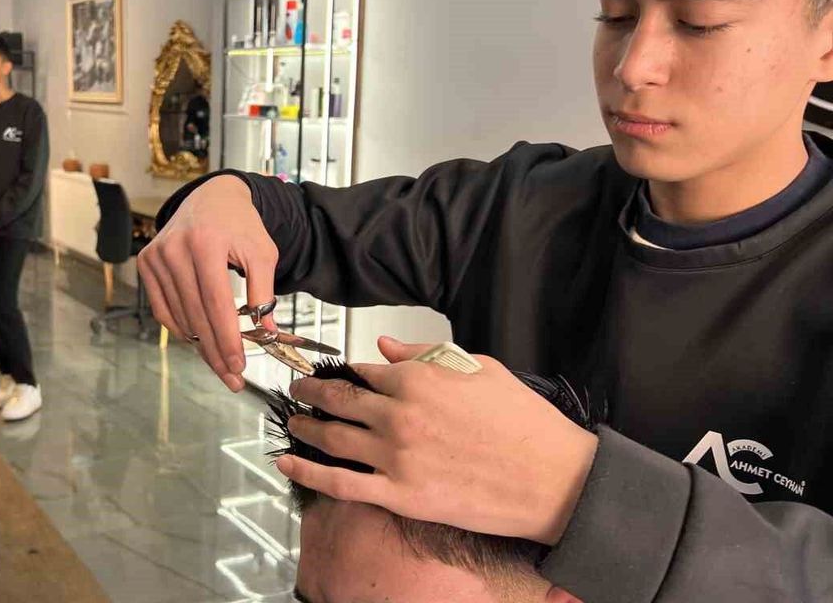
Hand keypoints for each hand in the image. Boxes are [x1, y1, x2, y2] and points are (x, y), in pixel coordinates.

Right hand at [137, 175, 277, 391]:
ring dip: (200, 344)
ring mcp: (156, 256)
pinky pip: (162, 308)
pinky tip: (198, 340)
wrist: (211, 197)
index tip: (239, 365)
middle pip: (196, 314)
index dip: (227, 338)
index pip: (216, 302)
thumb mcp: (262, 252)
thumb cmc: (240, 226)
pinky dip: (181, 328)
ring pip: (179, 316)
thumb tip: (266, 333)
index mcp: (206, 243)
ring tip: (220, 362)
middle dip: (215, 351)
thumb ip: (263, 292)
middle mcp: (175, 249)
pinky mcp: (146, 263)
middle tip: (231, 377)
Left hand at [278, 336, 597, 545]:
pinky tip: (288, 464)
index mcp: (417, 380)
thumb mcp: (478, 368)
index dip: (340, 371)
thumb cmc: (524, 423)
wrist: (554, 477)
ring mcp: (395, 457)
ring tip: (291, 422)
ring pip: (331, 438)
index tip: (327, 372)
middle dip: (309, 393)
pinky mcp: (400, 495)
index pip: (361, 370)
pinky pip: (340, 484)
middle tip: (297, 391)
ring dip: (303, 428)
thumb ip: (424, 355)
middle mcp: (398, 415)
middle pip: (337, 400)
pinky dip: (308, 474)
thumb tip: (385, 347)